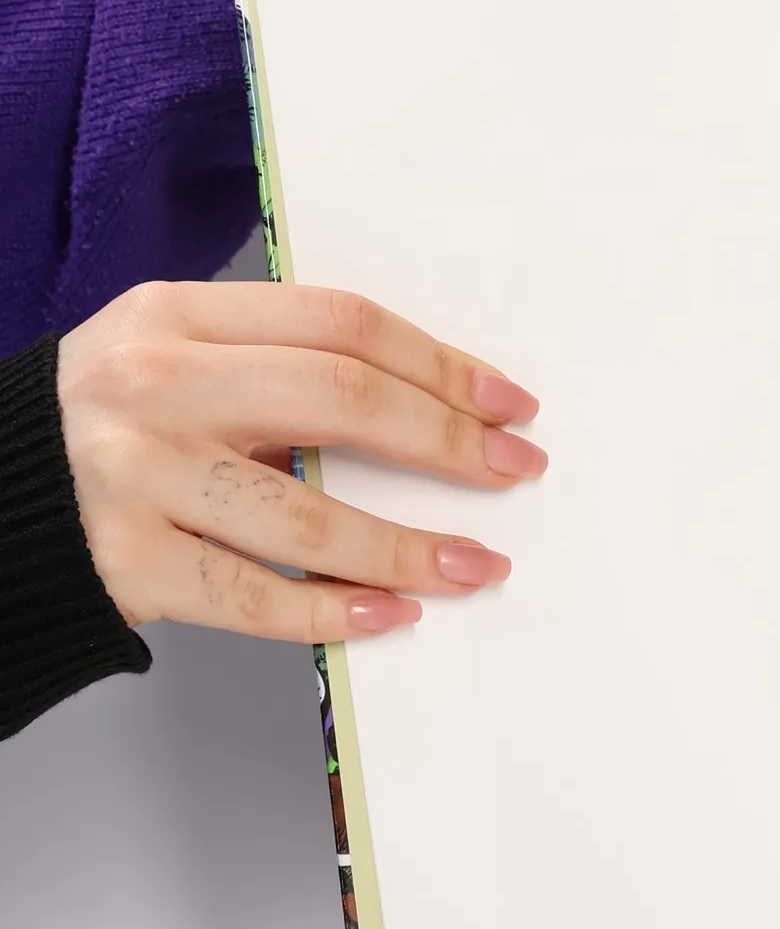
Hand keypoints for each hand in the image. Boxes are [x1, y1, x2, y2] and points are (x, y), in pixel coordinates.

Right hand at [58, 282, 546, 642]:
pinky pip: (255, 598)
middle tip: (512, 471)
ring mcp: (132, 477)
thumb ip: (284, 363)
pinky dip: (335, 612)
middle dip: (445, 442)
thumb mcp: (180, 358)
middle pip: (339, 401)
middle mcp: (150, 386)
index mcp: (173, 316)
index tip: (508, 404)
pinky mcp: (124, 563)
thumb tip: (442, 408)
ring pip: (307, 516)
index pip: (341, 324)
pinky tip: (393, 612)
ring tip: (477, 565)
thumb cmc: (118, 422)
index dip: (440, 364)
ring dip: (410, 548)